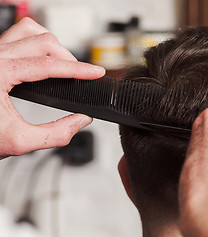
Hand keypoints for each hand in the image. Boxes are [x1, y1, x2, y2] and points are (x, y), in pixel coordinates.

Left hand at [0, 18, 104, 158]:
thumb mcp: (18, 141)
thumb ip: (56, 134)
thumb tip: (81, 120)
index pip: (48, 65)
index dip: (78, 70)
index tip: (96, 73)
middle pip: (43, 41)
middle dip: (68, 58)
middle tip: (79, 75)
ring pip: (30, 30)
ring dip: (52, 44)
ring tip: (62, 63)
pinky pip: (18, 34)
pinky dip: (37, 42)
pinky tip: (42, 57)